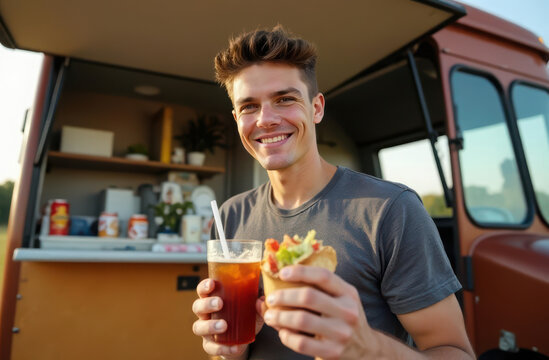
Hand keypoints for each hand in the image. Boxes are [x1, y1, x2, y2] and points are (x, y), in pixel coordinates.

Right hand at [192, 278, 264, 358]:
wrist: (241, 341)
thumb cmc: (243, 317)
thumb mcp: (251, 309)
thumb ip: (257, 304)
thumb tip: (262, 299)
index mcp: (212, 299)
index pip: (203, 290)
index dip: (204, 286)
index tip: (212, 283)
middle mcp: (205, 314)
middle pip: (197, 306)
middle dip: (207, 304)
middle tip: (220, 303)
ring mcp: (205, 330)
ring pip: (198, 327)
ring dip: (210, 326)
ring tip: (224, 325)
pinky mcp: (209, 345)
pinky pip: (211, 347)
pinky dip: (222, 348)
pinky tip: (235, 347)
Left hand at [261, 265, 375, 359]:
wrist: (365, 349)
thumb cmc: (343, 319)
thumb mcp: (340, 300)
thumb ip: (315, 291)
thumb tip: (274, 288)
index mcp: (348, 293)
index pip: (323, 276)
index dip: (300, 272)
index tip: (282, 273)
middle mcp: (347, 311)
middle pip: (308, 297)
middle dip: (284, 296)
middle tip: (271, 298)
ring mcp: (341, 333)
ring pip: (302, 320)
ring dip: (280, 316)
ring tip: (270, 316)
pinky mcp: (332, 352)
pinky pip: (301, 343)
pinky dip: (286, 336)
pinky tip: (283, 332)